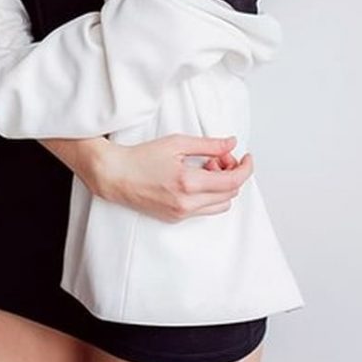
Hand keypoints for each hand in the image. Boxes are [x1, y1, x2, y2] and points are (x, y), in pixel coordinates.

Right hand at [95, 133, 253, 222]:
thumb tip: (232, 144)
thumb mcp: (177, 143)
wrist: (115, 175)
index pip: (232, 181)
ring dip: (222, 187)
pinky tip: (196, 179)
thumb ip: (209, 144)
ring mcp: (181, 213)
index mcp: (188, 182)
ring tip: (206, 169)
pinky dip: (209, 195)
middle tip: (219, 157)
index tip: (246, 157)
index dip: (245, 168)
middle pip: (230, 194)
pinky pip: (204, 210)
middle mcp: (187, 203)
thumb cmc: (141, 157)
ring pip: (220, 205)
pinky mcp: (175, 218)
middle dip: (232, 173)